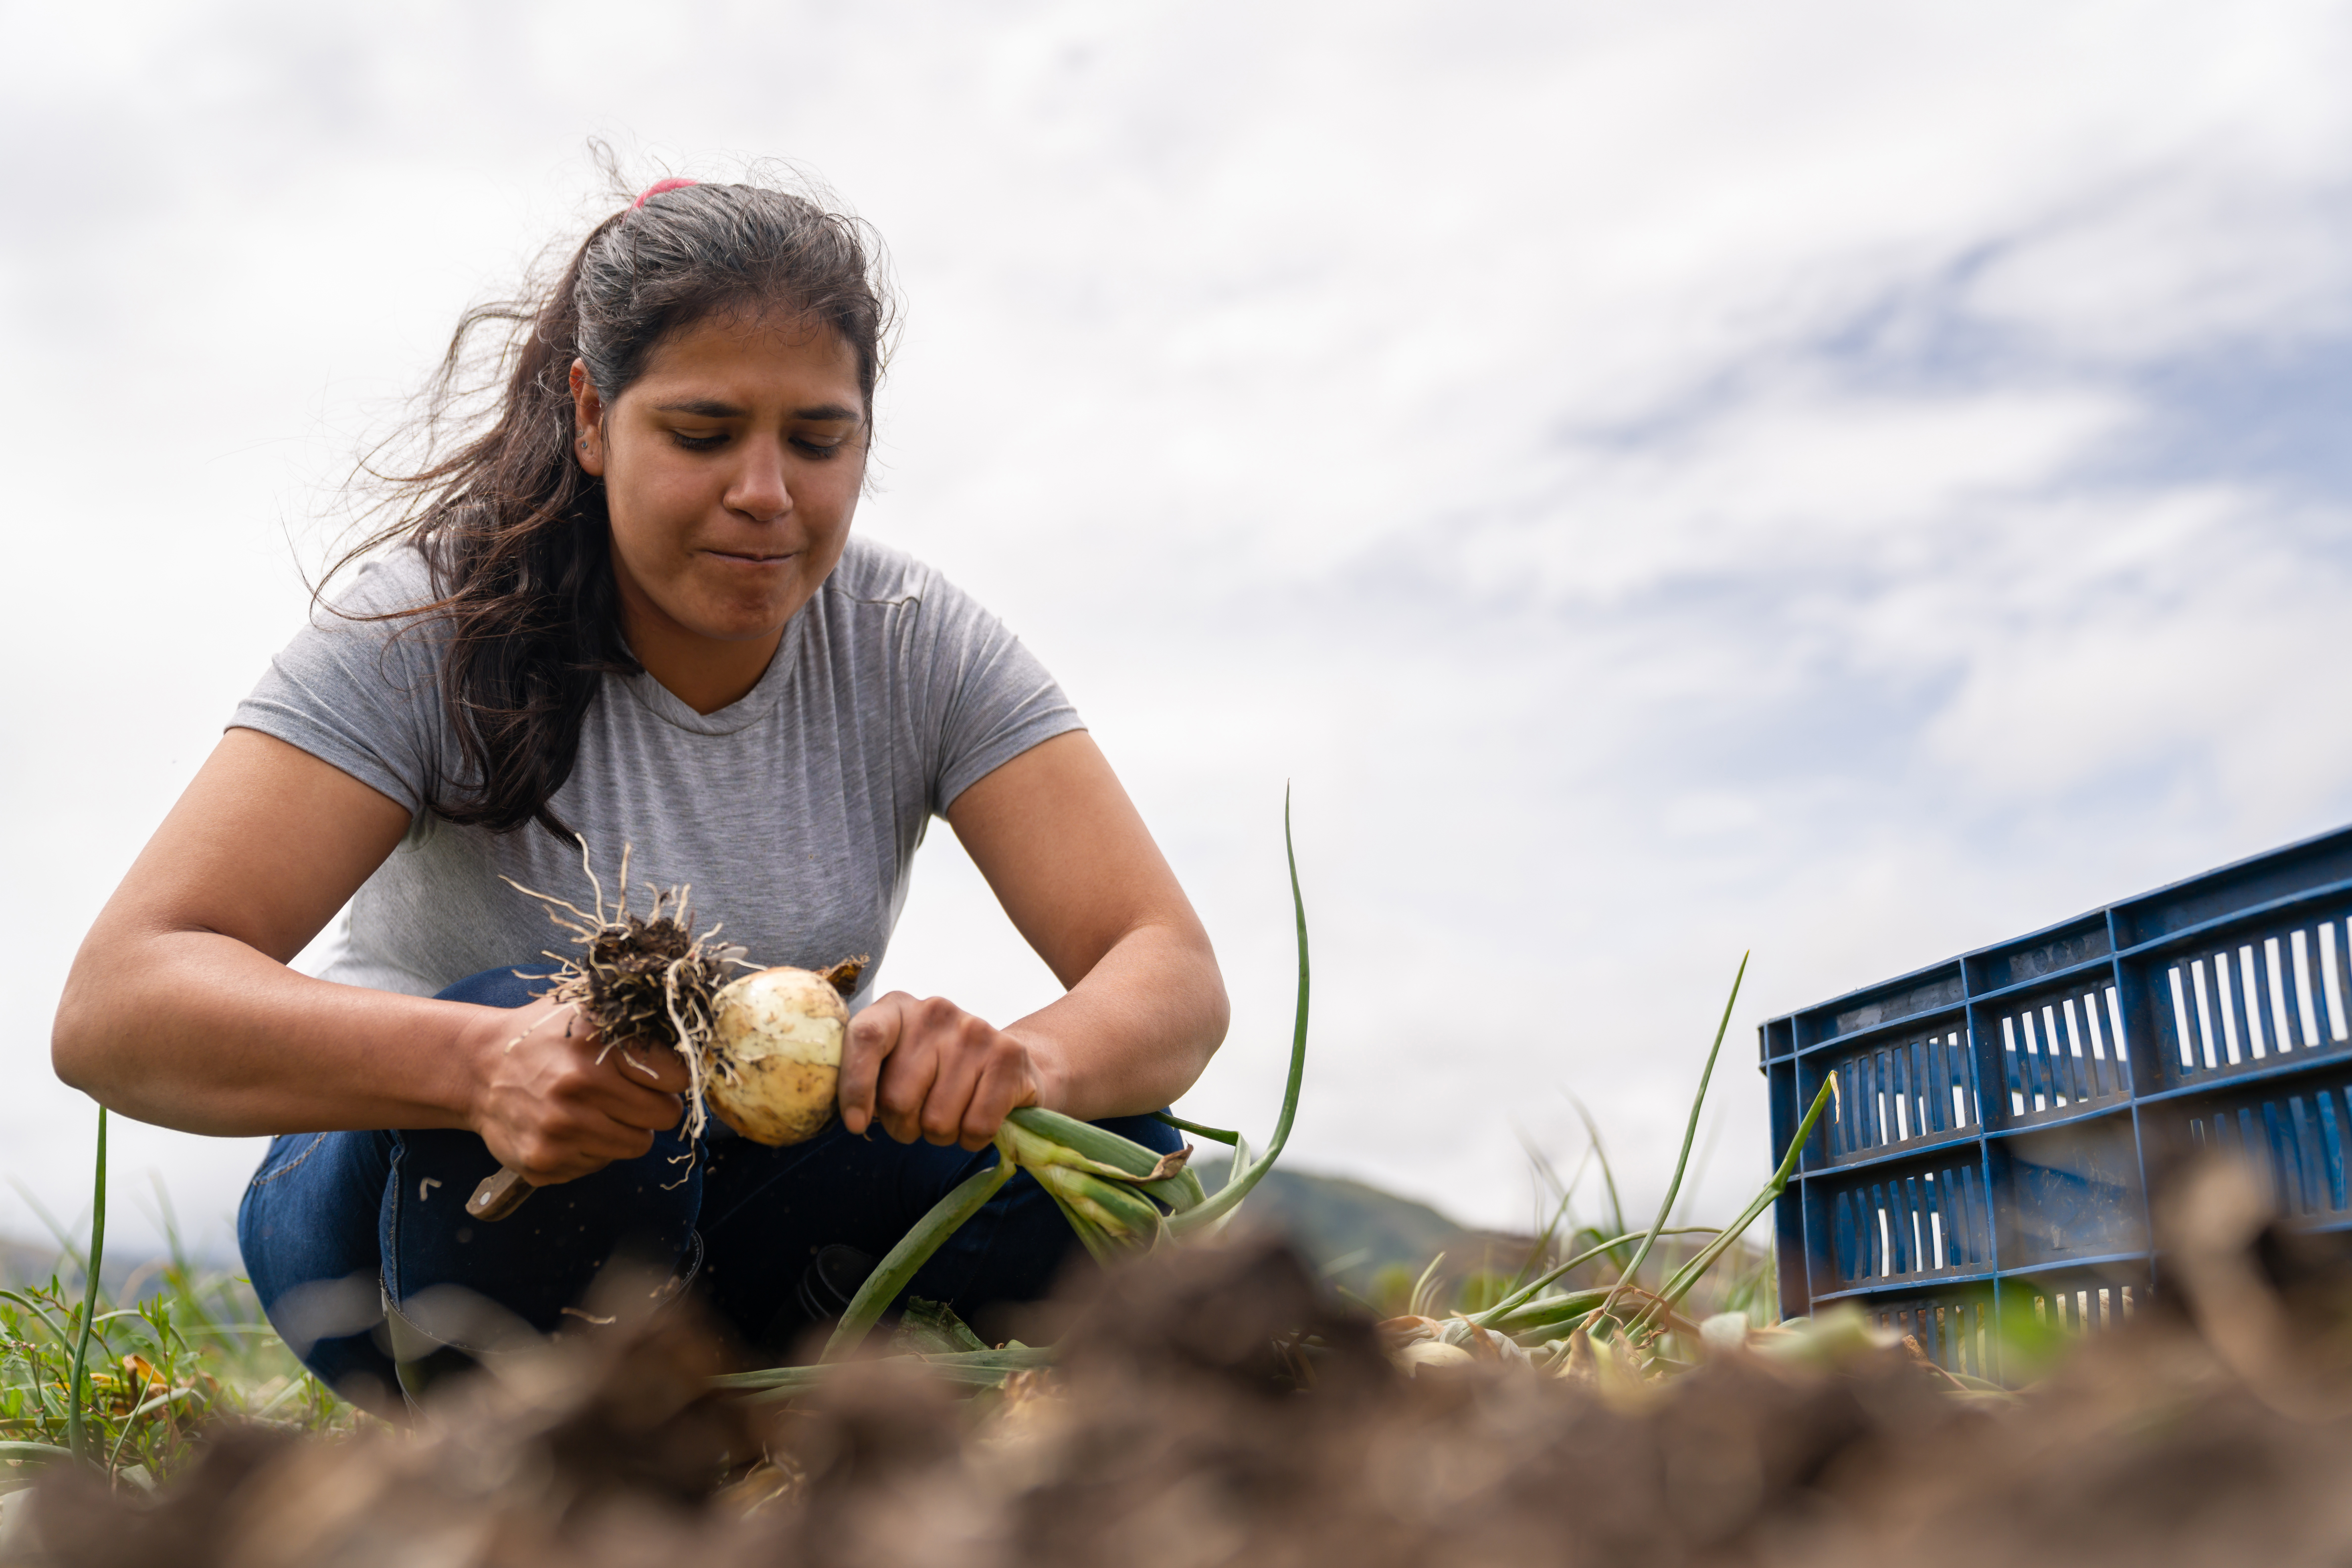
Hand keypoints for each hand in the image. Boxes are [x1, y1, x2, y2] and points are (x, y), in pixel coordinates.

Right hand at [458, 994, 692, 1183]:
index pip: (677, 1075)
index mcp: (595, 1046)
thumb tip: (689, 1032)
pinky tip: (569, 1126)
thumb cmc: (543, 1037)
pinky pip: (601, 1165)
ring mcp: (559, 1131)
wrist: (478, 1070)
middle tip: (628, 1093)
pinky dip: (593, 1149)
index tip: (660, 1073)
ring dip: (626, 1129)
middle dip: (655, 1105)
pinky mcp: (544, 1162)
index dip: (673, 1075)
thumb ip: (636, 1018)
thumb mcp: (586, 1009)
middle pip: (665, 1116)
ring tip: (597, 1108)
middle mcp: (577, 1090)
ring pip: (638, 1144)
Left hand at [838, 992, 1060, 1150]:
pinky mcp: (1009, 1056)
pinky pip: (976, 1127)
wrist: (1008, 1065)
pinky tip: (976, 1121)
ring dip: (939, 1135)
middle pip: (898, 1097)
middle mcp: (936, 1011)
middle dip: (903, 1126)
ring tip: (951, 1116)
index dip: (855, 1086)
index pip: (866, 1037)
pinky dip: (972, 1139)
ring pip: (937, 1120)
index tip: (856, 1125)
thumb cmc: (936, 1073)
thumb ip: (869, 1078)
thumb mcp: (896, 1063)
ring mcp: (976, 1030)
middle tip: (917, 1120)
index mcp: (897, 1008)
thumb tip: (854, 1119)